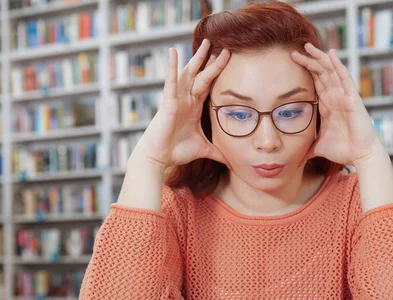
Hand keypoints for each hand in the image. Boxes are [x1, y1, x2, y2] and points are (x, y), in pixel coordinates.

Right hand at [133, 39, 230, 167]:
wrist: (159, 157)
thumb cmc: (177, 151)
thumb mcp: (204, 150)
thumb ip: (218, 153)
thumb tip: (232, 163)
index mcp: (194, 107)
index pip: (208, 86)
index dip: (217, 73)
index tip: (227, 60)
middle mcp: (186, 100)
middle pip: (201, 76)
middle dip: (212, 62)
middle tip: (223, 46)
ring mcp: (177, 99)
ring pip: (189, 74)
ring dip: (197, 59)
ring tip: (206, 44)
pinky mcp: (168, 103)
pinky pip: (171, 82)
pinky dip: (172, 67)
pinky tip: (174, 52)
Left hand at [291, 43, 378, 165]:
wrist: (360, 155)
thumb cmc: (343, 150)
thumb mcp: (318, 147)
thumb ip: (306, 149)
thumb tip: (293, 161)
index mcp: (327, 105)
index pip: (314, 83)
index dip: (304, 72)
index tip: (291, 63)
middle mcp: (335, 97)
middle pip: (320, 73)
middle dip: (307, 61)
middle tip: (293, 51)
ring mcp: (343, 96)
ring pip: (330, 71)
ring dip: (319, 58)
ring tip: (307, 46)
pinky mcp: (352, 98)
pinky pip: (344, 77)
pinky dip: (337, 64)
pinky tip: (330, 53)